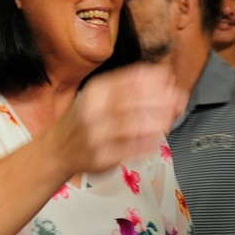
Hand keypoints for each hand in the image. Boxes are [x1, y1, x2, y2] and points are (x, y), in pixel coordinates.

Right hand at [50, 63, 186, 174]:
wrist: (56, 151)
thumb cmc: (82, 120)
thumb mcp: (97, 95)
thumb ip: (126, 86)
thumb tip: (163, 77)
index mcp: (94, 91)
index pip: (128, 80)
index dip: (153, 78)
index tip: (170, 79)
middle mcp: (93, 111)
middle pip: (133, 101)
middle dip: (160, 98)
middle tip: (178, 98)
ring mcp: (96, 135)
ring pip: (133, 126)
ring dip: (157, 120)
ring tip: (171, 118)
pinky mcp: (102, 157)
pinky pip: (130, 149)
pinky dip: (148, 141)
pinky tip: (158, 136)